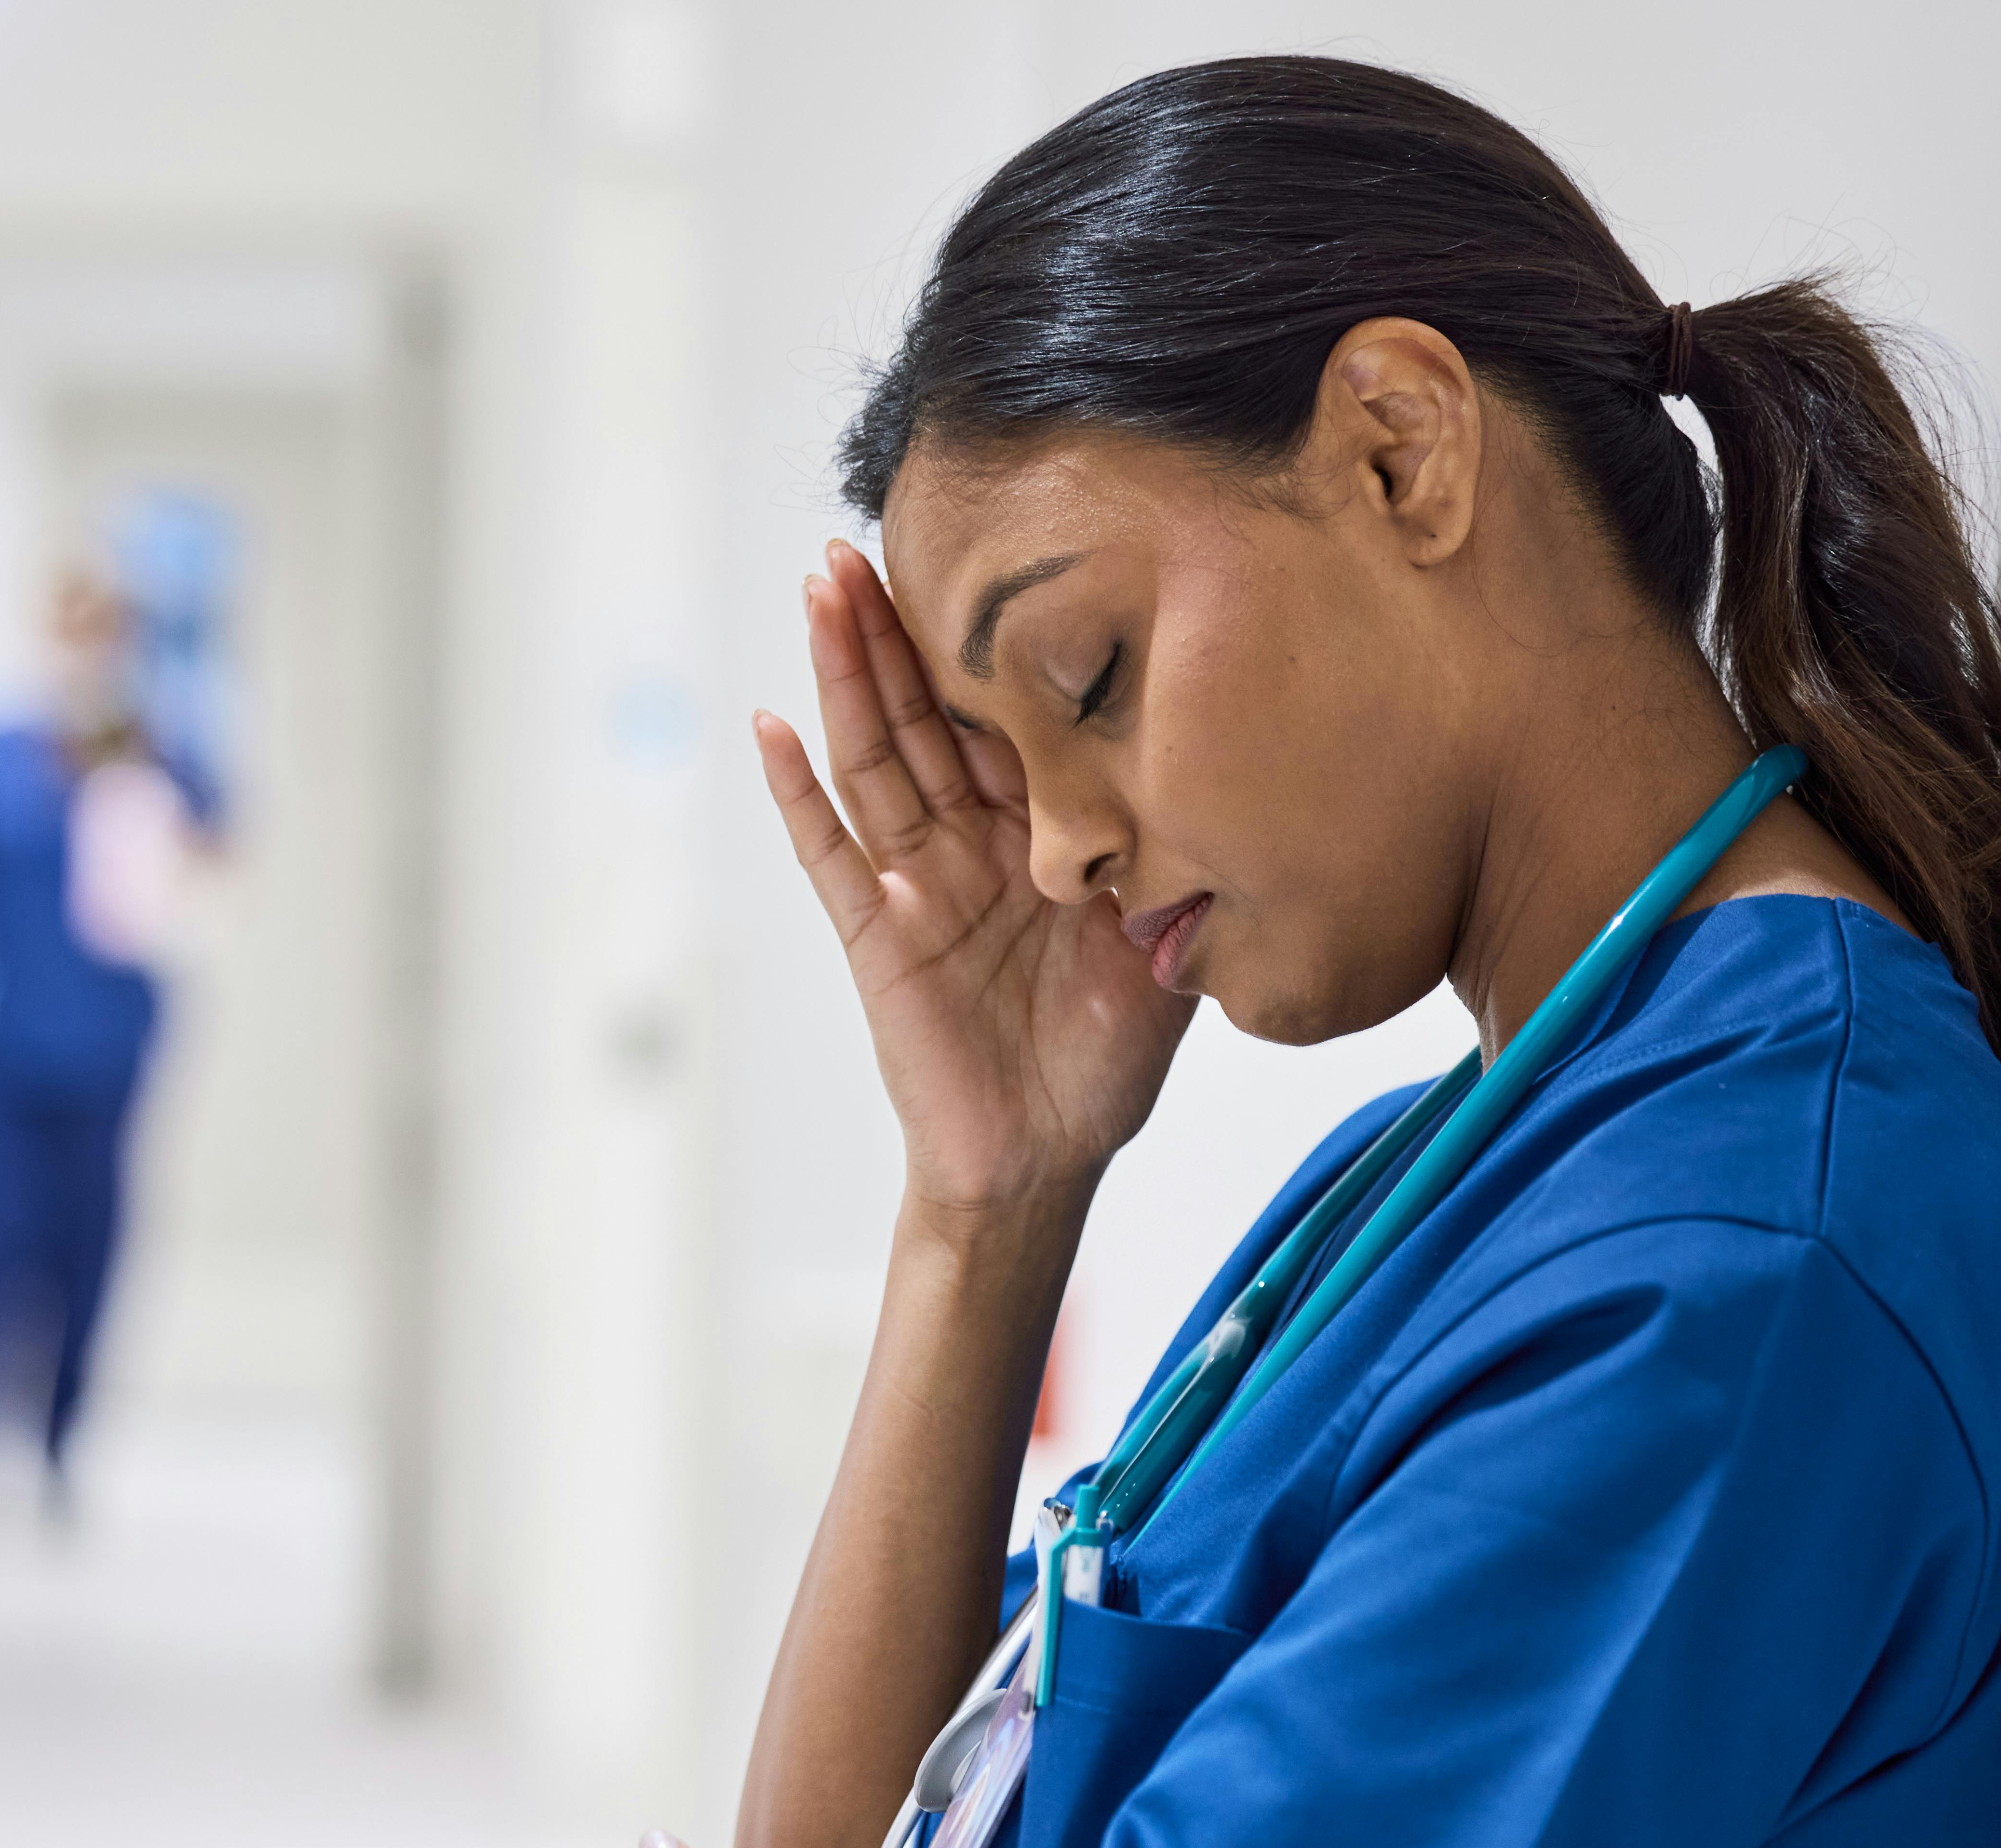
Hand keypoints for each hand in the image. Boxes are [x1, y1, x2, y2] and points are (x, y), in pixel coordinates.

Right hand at [756, 546, 1188, 1217]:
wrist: (1048, 1159)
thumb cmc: (1101, 1060)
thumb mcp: (1166, 945)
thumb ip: (1182, 866)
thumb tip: (1232, 784)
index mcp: (1037, 833)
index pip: (1002, 715)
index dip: (984, 640)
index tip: (978, 554)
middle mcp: (969, 842)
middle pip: (921, 713)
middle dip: (893, 626)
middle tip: (864, 536)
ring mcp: (915, 883)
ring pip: (872, 756)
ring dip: (844, 674)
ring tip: (820, 589)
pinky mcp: (877, 934)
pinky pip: (830, 853)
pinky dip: (796, 794)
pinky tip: (768, 729)